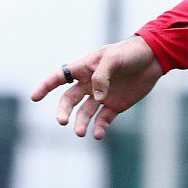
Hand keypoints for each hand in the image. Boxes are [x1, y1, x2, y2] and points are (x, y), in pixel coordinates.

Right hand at [32, 37, 161, 140]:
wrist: (152, 58)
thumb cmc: (130, 52)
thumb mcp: (114, 59)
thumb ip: (102, 76)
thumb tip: (96, 97)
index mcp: (84, 68)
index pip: (59, 77)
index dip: (45, 86)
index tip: (34, 97)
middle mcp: (89, 83)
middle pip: (69, 100)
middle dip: (63, 111)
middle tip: (62, 121)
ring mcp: (101, 96)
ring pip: (84, 112)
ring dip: (80, 123)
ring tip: (81, 133)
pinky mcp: (115, 106)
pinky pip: (103, 119)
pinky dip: (99, 128)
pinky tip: (97, 134)